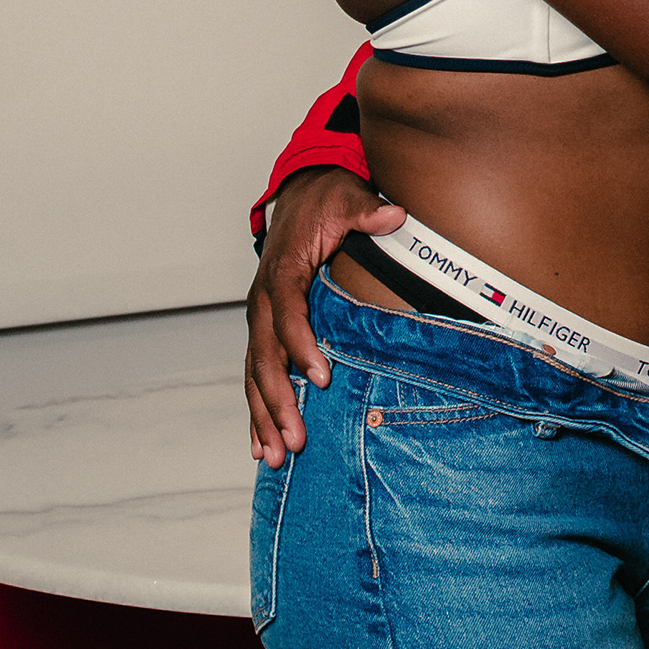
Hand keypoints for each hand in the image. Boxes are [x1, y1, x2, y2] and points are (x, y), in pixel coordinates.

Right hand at [244, 166, 404, 464]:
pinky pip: (255, 373)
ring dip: (263, 416)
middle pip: (265, 356)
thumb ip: (368, 210)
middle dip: (277, 401)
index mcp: (284, 270)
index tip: (321, 378)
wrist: (302, 191)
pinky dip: (256, 409)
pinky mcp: (265, 328)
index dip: (302, 346)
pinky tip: (259, 444)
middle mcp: (264, 298)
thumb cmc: (327, 199)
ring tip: (275, 457)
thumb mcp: (348, 196)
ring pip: (255, 373)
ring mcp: (261, 316)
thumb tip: (394, 215)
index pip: (288, 313)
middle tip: (295, 440)